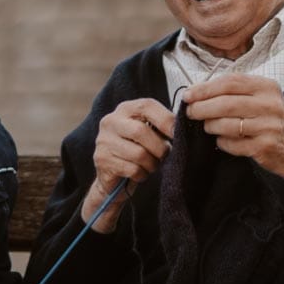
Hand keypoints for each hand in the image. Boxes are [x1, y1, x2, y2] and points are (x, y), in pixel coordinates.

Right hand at [82, 98, 174, 231]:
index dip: (165, 119)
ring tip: (151, 165)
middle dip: (159, 147)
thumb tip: (181, 127)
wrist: (113, 177)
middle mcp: (111, 121)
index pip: (146, 106)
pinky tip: (140, 173)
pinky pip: (132, 169)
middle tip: (164, 155)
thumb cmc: (137, 150)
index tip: (177, 133)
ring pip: (138, 153)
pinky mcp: (102, 160)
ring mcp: (103, 140)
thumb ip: (161, 126)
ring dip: (152, 164)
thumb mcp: (149, 133)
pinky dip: (142, 175)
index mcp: (125, 109)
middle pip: (140, 131)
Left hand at [183, 74, 283, 188]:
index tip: (188, 95)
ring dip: (210, 126)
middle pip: (225, 103)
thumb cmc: (275, 122)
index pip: (230, 82)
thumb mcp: (264, 99)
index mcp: (267, 87)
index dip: (204, 88)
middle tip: (190, 112)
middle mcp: (269, 105)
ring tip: (208, 127)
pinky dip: (222, 142)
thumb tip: (199, 91)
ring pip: (226, 124)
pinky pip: (232, 143)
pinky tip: (223, 141)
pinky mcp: (264, 147)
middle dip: (201, 108)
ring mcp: (268, 126)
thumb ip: (238, 92)